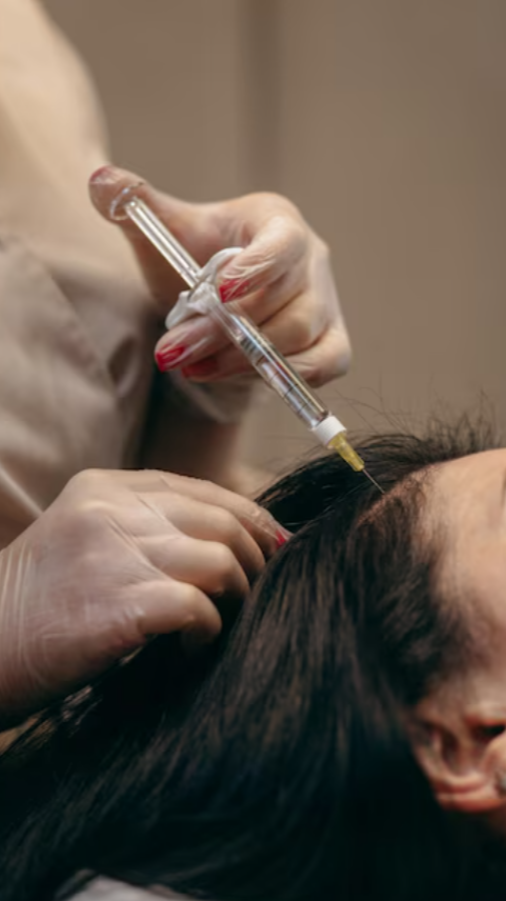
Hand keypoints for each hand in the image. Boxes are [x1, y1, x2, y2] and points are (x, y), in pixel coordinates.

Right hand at [0, 469, 285, 721]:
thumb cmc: (38, 602)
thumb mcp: (84, 537)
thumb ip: (143, 524)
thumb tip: (227, 540)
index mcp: (105, 487)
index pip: (201, 490)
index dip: (250, 516)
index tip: (276, 543)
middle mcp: (112, 509)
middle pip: (221, 522)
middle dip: (255, 559)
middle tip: (257, 591)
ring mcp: (117, 552)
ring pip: (220, 561)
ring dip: (235, 597)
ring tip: (220, 622)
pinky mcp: (122, 602)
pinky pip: (200, 608)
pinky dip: (208, 631)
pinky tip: (191, 647)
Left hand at [89, 166, 350, 388]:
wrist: (218, 301)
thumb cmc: (197, 259)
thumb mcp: (166, 231)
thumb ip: (135, 205)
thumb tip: (99, 181)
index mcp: (277, 222)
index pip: (282, 244)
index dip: (257, 269)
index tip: (219, 294)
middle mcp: (312, 261)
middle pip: (284, 303)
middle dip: (225, 333)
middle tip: (173, 351)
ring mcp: (326, 304)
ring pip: (299, 338)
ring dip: (242, 359)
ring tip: (190, 364)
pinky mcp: (331, 342)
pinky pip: (327, 364)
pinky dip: (288, 376)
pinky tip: (237, 376)